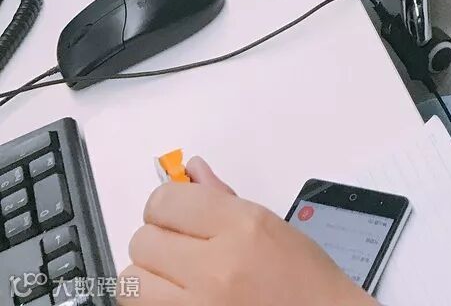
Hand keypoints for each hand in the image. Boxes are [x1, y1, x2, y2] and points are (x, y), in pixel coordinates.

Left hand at [119, 158, 371, 305]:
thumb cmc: (305, 281)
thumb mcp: (271, 226)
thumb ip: (222, 198)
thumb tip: (190, 172)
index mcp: (241, 229)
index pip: (166, 201)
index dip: (166, 205)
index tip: (175, 214)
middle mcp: (216, 269)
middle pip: (143, 240)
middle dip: (158, 241)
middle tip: (181, 249)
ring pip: (131, 281)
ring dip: (148, 278)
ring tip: (175, 280)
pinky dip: (153, 302)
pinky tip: (178, 298)